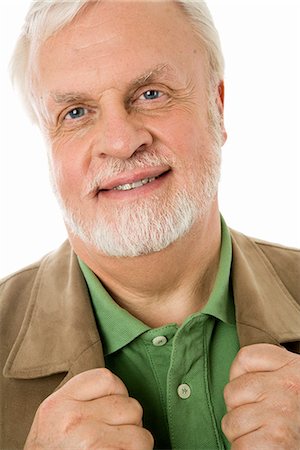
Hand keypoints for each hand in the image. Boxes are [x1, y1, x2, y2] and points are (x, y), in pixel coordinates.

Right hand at [24, 368, 153, 448]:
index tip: (111, 412)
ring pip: (139, 428)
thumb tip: (118, 395)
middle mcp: (72, 419)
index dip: (118, 394)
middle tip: (111, 438)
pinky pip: (141, 445)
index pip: (106, 378)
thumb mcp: (54, 420)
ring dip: (135, 441)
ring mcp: (88, 440)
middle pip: (129, 405)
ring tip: (115, 449)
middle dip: (128, 422)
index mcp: (57, 404)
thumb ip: (79, 401)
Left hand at [221, 344, 299, 448]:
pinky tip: (264, 449)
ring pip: (231, 421)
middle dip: (239, 412)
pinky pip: (240, 446)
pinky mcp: (277, 439)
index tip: (251, 394)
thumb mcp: (296, 387)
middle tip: (262, 423)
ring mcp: (281, 410)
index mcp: (295, 367)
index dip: (239, 377)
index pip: (245, 358)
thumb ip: (274, 376)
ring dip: (242, 436)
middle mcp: (288, 384)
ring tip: (266, 438)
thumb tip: (238, 379)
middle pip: (232, 391)